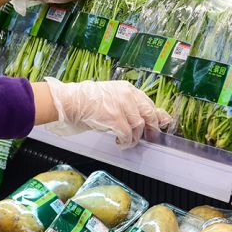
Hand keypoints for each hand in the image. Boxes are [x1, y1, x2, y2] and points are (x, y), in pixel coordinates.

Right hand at [44, 78, 170, 148]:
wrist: (70, 102)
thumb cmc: (86, 101)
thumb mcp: (110, 99)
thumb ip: (127, 106)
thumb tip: (143, 119)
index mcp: (127, 89)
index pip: (148, 102)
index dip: (156, 115)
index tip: (162, 123)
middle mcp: (127, 95)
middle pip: (149, 114)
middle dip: (151, 128)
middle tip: (149, 138)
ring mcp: (121, 105)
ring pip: (138, 126)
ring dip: (134, 137)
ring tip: (126, 141)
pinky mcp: (115, 117)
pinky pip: (127, 134)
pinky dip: (126, 141)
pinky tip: (120, 142)